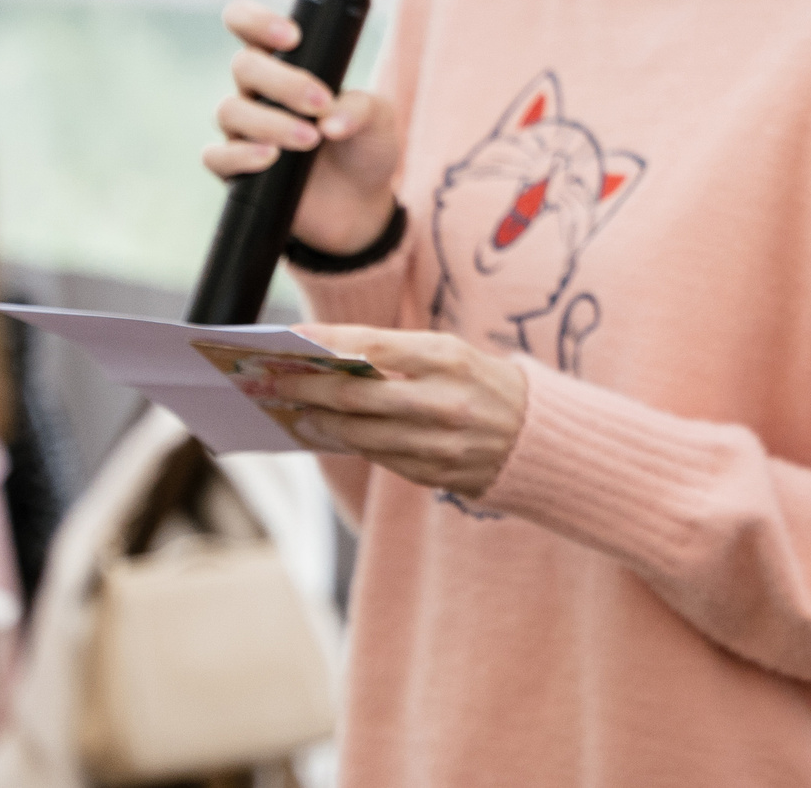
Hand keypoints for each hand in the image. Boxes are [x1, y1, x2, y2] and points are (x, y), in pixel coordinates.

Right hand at [205, 0, 402, 252]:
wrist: (360, 205)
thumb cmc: (364, 147)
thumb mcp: (379, 120)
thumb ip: (362, 108)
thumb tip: (331, 119)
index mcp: (287, 64)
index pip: (248, 25)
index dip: (256, 20)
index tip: (292, 36)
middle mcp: (258, 92)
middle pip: (245, 66)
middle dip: (283, 81)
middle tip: (320, 102)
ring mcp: (244, 130)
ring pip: (230, 110)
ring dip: (271, 122)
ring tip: (310, 139)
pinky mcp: (236, 169)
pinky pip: (216, 156)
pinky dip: (240, 155)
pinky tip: (269, 158)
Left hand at [240, 324, 529, 497]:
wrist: (536, 436)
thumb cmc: (482, 383)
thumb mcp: (450, 354)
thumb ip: (395, 354)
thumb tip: (328, 357)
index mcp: (447, 357)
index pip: (370, 344)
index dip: (324, 342)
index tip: (290, 338)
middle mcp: (442, 400)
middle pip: (354, 392)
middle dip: (307, 385)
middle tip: (274, 380)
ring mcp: (438, 441)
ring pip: (359, 432)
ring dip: (320, 420)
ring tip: (297, 409)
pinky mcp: (433, 473)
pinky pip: (377, 457)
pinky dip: (349, 443)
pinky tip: (330, 432)